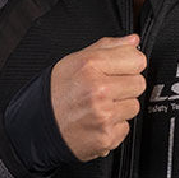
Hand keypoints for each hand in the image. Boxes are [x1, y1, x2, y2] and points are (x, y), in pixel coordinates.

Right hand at [50, 34, 146, 162]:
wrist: (39, 125)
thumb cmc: (57, 92)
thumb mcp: (75, 60)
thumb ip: (108, 47)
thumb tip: (133, 41)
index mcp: (91, 66)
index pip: (137, 60)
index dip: (129, 64)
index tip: (120, 69)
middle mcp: (98, 90)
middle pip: (139, 83)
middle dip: (126, 86)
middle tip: (107, 90)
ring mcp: (104, 115)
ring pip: (134, 106)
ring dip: (121, 107)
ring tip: (100, 106)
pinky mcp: (107, 136)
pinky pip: (126, 126)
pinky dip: (114, 125)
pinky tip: (98, 120)